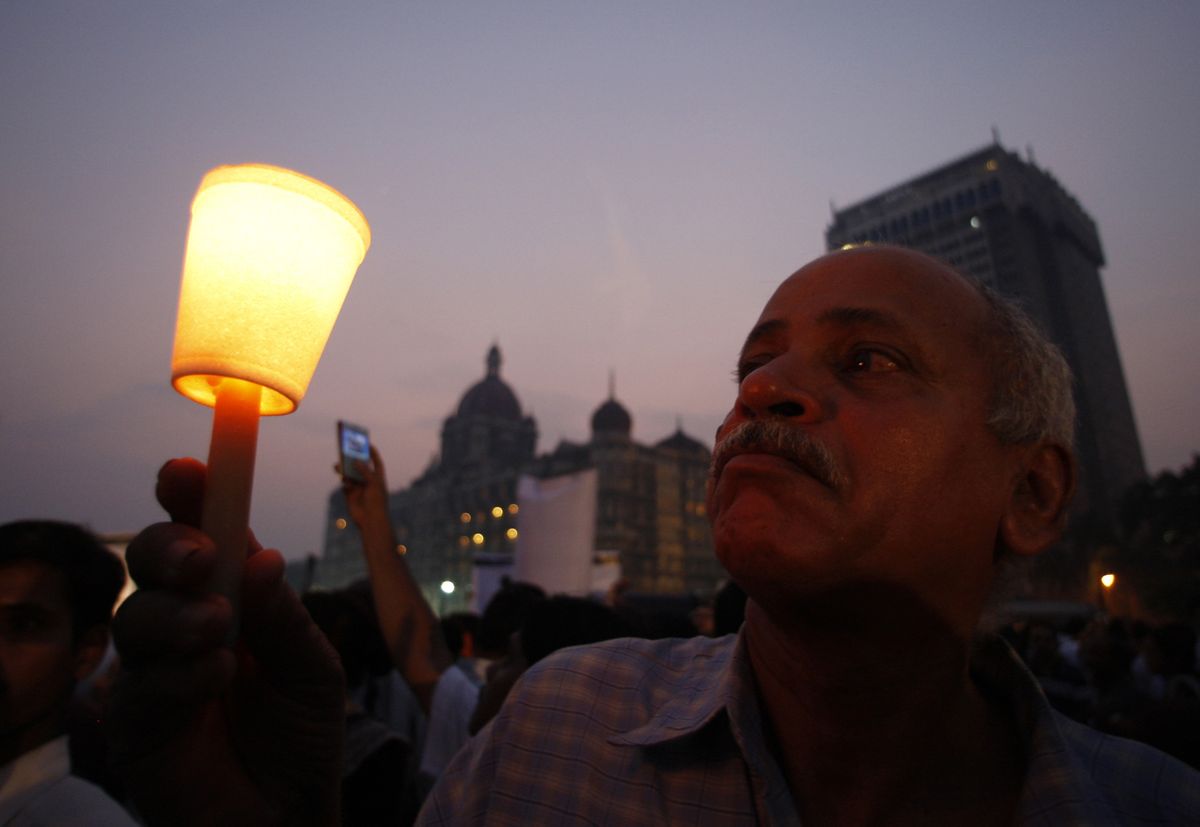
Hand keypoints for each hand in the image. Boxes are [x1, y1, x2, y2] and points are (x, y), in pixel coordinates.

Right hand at [109, 458, 344, 825]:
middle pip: (149, 562)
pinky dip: (178, 676)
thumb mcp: (313, 668)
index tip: (186, 469)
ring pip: (134, 617)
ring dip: (176, 614)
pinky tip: (216, 680)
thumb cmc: (302, 736)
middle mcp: (183, 624)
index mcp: (229, 598)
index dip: (188, 498)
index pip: (201, 535)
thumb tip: (262, 557)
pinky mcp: (135, 725)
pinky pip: (137, 686)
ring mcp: (153, 672)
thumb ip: (286, 618)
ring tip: (218, 629)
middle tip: (204, 557)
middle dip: (169, 546)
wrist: (290, 815)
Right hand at [341, 445, 388, 530]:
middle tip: (346, 450)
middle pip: (360, 467)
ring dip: (344, 471)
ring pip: (350, 476)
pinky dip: (344, 484)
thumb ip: (364, 470)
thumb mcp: (373, 483)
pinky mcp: (351, 496)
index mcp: (378, 478)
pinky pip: (345, 486)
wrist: (370, 520)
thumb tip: (355, 460)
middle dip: (353, 460)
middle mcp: (368, 482)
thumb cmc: (377, 501)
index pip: (376, 462)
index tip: (367, 443)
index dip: (373, 453)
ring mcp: (359, 489)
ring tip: (337, 465)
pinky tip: (345, 485)